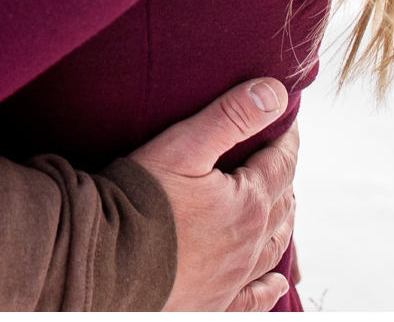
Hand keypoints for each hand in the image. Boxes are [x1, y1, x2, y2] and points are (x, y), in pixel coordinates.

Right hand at [133, 78, 298, 311]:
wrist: (105, 261)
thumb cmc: (139, 198)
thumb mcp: (183, 145)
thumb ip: (231, 116)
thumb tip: (278, 93)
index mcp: (248, 204)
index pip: (280, 163)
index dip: (286, 138)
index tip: (288, 119)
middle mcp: (249, 245)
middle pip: (281, 204)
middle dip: (284, 176)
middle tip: (279, 156)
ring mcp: (232, 279)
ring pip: (273, 248)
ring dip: (283, 223)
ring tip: (283, 206)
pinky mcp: (212, 304)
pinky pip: (253, 299)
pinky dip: (269, 289)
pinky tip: (278, 284)